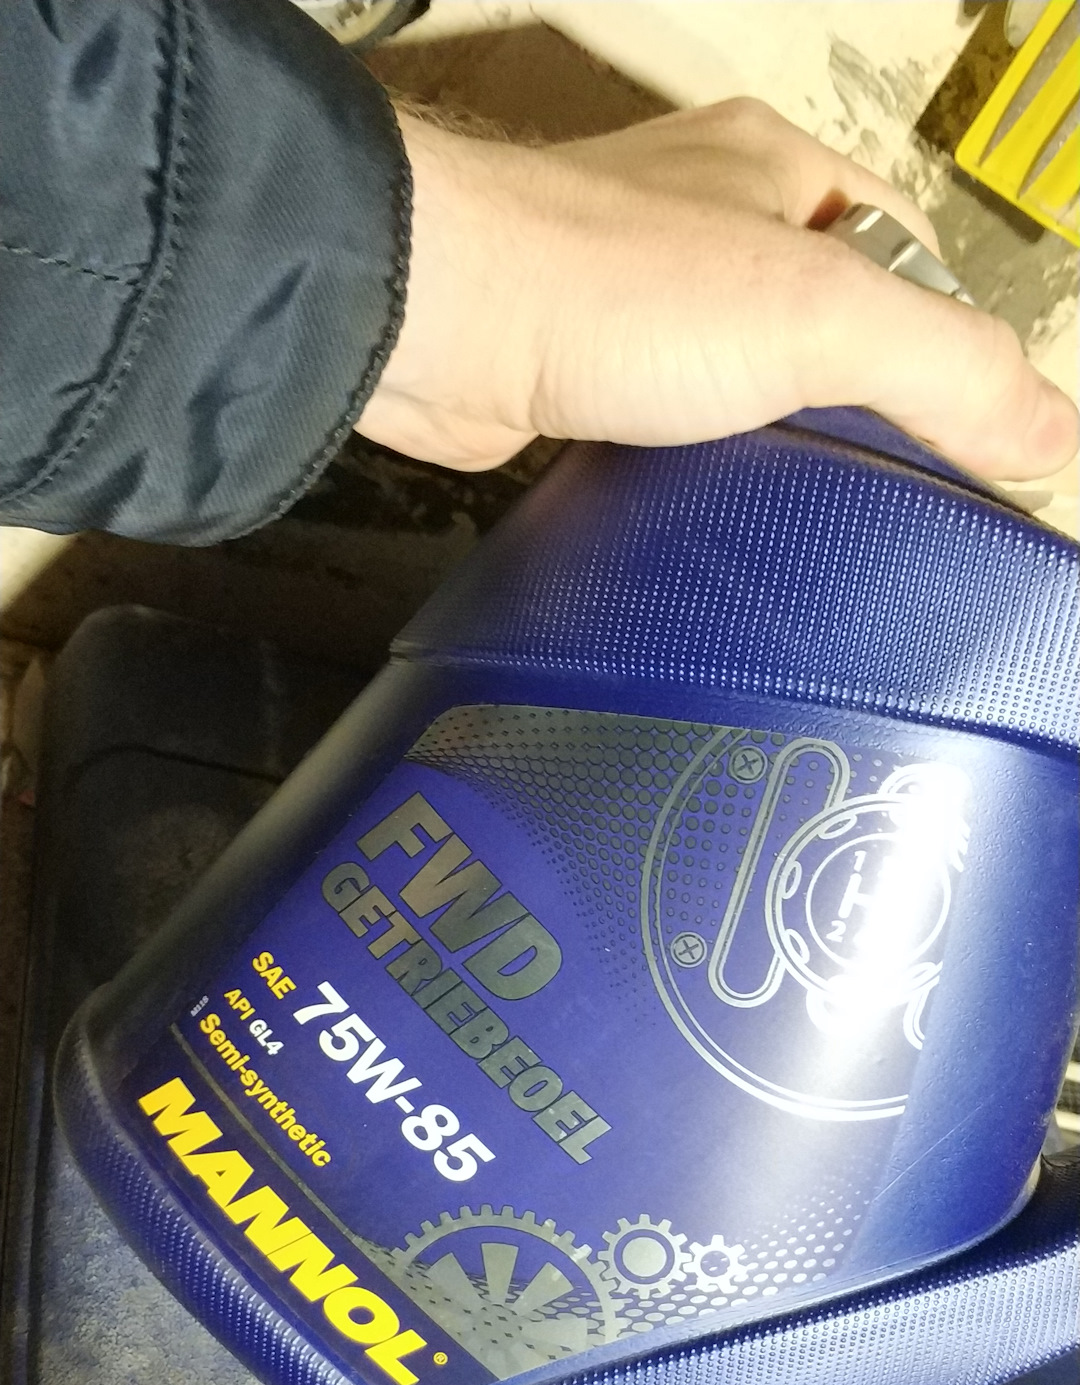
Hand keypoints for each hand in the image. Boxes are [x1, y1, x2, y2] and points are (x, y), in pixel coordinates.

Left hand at [358, 97, 1077, 481]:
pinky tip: (706, 515)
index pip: (909, 258)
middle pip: (828, 323)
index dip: (949, 346)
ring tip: (802, 519)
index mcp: (784, 175)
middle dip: (858, 406)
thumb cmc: (606, 283)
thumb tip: (1051, 431)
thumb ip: (947, 370)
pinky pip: (667, 427)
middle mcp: (709, 224)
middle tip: (886, 495)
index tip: (971, 436)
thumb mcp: (823, 317)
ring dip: (770, 445)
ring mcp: (637, 299)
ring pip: (742, 381)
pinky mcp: (579, 372)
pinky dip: (694, 469)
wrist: (436, 322)